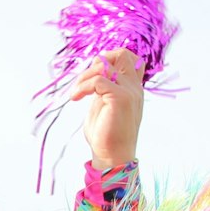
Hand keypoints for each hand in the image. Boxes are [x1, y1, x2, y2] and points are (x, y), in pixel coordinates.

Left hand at [69, 47, 144, 169]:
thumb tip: (93, 75)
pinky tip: (75, 98)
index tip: (92, 75)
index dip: (109, 58)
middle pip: (122, 54)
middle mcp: (134, 87)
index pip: (129, 58)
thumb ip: (104, 89)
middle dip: (98, 61)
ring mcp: (129, 91)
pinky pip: (98, 80)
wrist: (112, 156)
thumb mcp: (104, 105)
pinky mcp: (120, 98)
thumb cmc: (106, 134)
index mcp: (132, 88)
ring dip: (84, 76)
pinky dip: (82, 87)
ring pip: (106, 66)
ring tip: (76, 92)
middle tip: (84, 79)